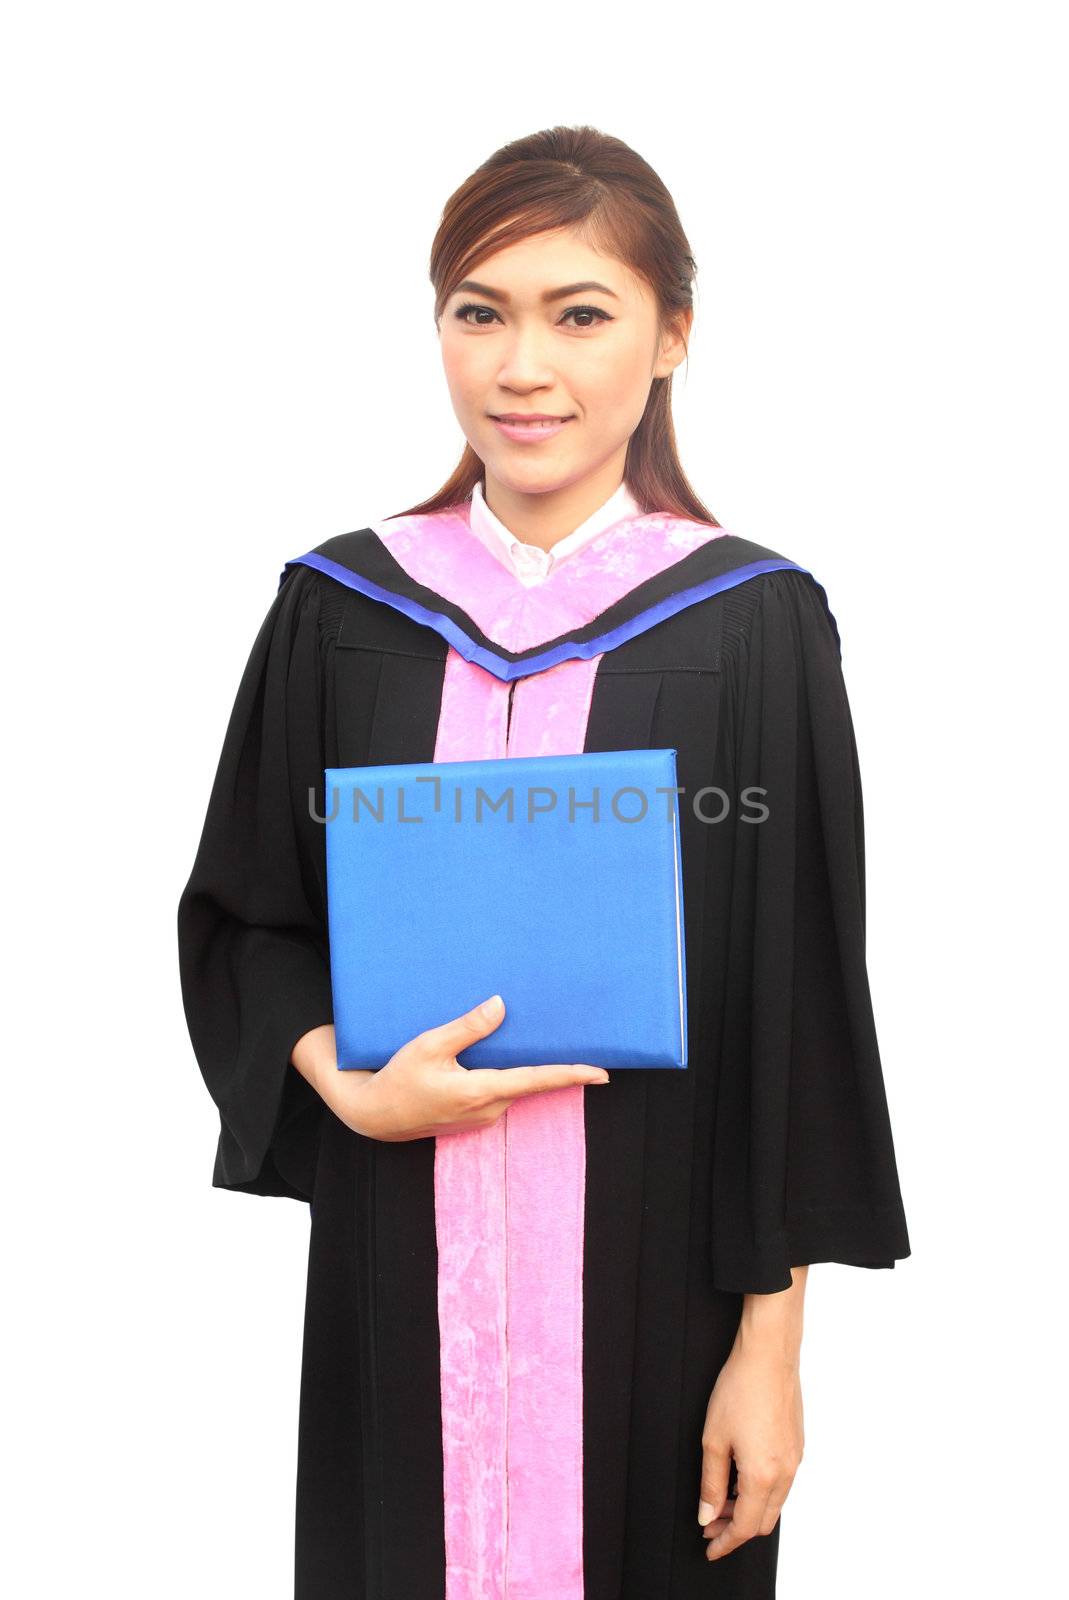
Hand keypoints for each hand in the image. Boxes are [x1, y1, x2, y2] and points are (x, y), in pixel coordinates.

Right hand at [303, 995, 609, 1140]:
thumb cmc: (399, 1078)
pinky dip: (504, 1076)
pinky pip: (498, 1092)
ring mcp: (482, 1117)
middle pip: (529, 1081)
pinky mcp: (474, 1118)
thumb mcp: (428, 1046)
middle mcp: (488, 1109)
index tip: (602, 1073)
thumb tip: (501, 1005)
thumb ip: (467, 1027)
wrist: (375, 1116)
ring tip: (530, 1039)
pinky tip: (495, 1058)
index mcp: (481, 1091)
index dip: (571, 1075)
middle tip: (574, 1038)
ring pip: (513, 1086)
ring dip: (521, 1067)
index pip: (536, 1081)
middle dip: (549, 1063)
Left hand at [697, 1342, 803, 1560]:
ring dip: (748, 1509)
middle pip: (762, 1521)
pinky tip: (740, 1477)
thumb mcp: (714, 1439)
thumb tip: (707, 1514)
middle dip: (735, 1528)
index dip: (724, 1542)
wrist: (769, 1355)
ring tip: (721, 1499)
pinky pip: (782, 1483)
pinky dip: (761, 1491)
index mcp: (763, 1476)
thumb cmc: (740, 1389)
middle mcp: (785, 1473)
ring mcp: (795, 1459)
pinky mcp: (797, 1445)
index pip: (744, 1526)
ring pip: (774, 1503)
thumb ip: (711, 1483)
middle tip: (709, 1522)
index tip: (709, 1548)